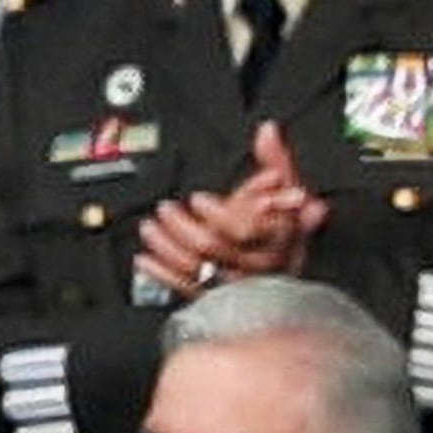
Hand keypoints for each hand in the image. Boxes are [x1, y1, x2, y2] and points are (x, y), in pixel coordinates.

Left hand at [134, 121, 323, 296]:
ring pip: (194, 269)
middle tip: (165, 209)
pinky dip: (160, 274)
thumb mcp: (287, 196)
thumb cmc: (283, 237)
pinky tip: (145, 259)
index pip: (243, 232)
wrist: (281, 287)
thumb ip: (276, 163)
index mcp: (274, 242)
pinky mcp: (215, 302)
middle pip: (211, 248)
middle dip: (181, 226)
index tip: (198, 198)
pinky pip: (183, 291)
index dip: (218, 214)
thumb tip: (268, 130)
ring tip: (150, 228)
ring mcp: (232, 288)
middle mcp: (253, 268)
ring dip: (166, 246)